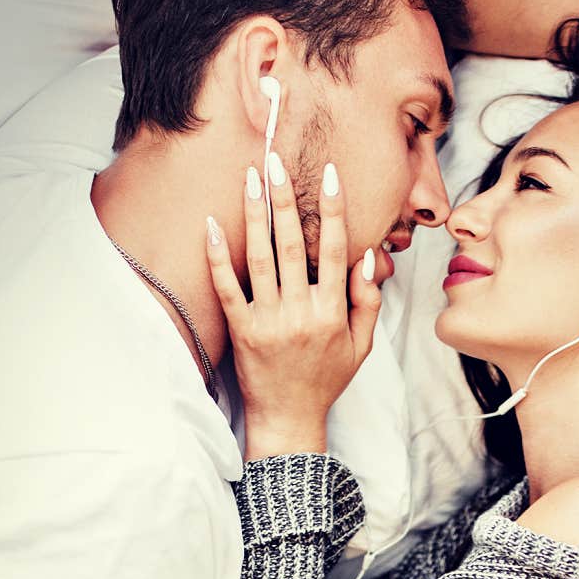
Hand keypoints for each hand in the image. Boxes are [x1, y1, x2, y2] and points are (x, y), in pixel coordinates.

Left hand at [205, 154, 380, 459]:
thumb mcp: (362, 344)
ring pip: (260, 258)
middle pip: (292, 244)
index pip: (335, 249)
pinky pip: (227, 288)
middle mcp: (301, 312)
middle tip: (276, 161)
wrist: (289, 418)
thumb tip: (366, 255)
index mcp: (332, 312)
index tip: (330, 175)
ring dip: (254, 215)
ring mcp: (268, 320)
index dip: (334, 210)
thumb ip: (367, 300)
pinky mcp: (241, 329)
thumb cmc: (327, 378)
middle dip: (285, 199)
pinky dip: (218, 256)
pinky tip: (211, 225)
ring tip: (250, 178)